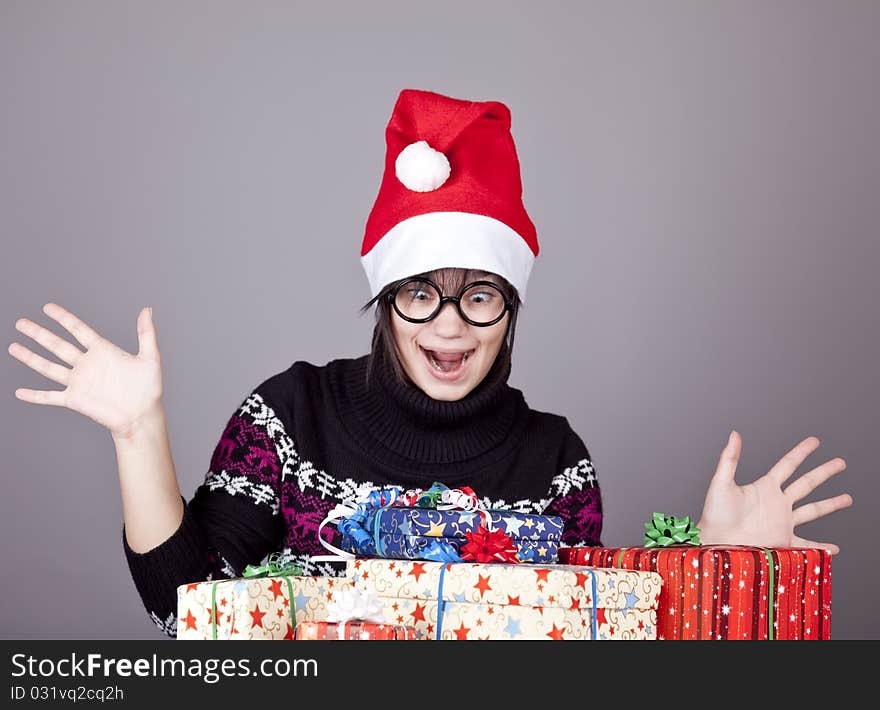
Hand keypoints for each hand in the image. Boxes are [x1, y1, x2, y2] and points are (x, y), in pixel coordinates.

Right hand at [8, 303, 163, 438]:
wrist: (142, 415)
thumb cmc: (148, 388)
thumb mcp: (150, 357)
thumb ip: (146, 333)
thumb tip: (147, 309)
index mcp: (103, 351)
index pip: (78, 330)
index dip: (63, 318)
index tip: (47, 307)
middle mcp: (87, 364)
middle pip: (57, 345)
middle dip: (39, 334)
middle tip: (20, 322)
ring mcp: (79, 382)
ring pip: (49, 367)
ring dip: (31, 358)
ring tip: (13, 347)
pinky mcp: (75, 399)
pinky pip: (50, 397)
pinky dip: (35, 396)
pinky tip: (19, 393)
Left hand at [697, 431, 852, 553]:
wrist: (716, 543)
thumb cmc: (714, 515)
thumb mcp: (721, 482)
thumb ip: (729, 458)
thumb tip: (734, 433)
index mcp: (764, 487)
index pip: (788, 465)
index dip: (801, 452)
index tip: (815, 441)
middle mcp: (776, 503)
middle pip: (806, 483)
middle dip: (824, 472)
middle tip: (840, 463)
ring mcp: (782, 522)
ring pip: (812, 510)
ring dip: (830, 504)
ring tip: (847, 498)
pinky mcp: (783, 541)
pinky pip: (808, 545)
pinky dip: (822, 548)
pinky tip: (834, 549)